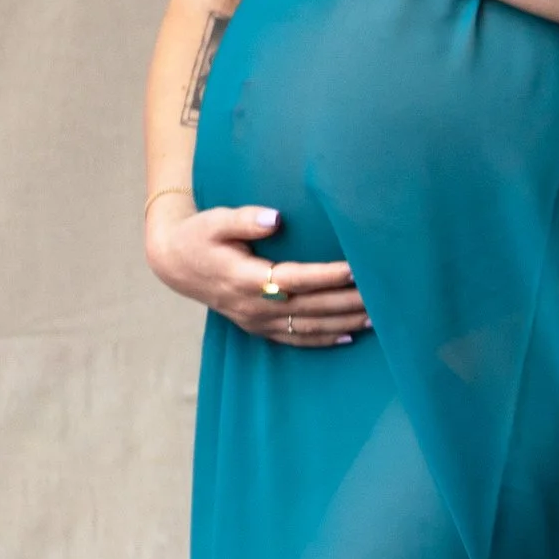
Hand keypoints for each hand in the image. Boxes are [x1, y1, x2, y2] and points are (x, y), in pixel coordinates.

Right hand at [144, 199, 372, 348]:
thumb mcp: (216, 220)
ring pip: (307, 327)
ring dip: (342, 322)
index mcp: (246, 278)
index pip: (295, 278)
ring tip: (376, 316)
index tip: (357, 269)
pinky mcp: (257, 327)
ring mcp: (256, 321)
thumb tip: (275, 218)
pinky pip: (294, 339)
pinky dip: (322, 339)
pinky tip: (348, 336)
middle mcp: (253, 305)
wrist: (176, 264)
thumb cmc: (201, 236)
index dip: (327, 275)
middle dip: (347, 302)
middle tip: (382, 296)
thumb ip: (245, 219)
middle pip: (309, 307)